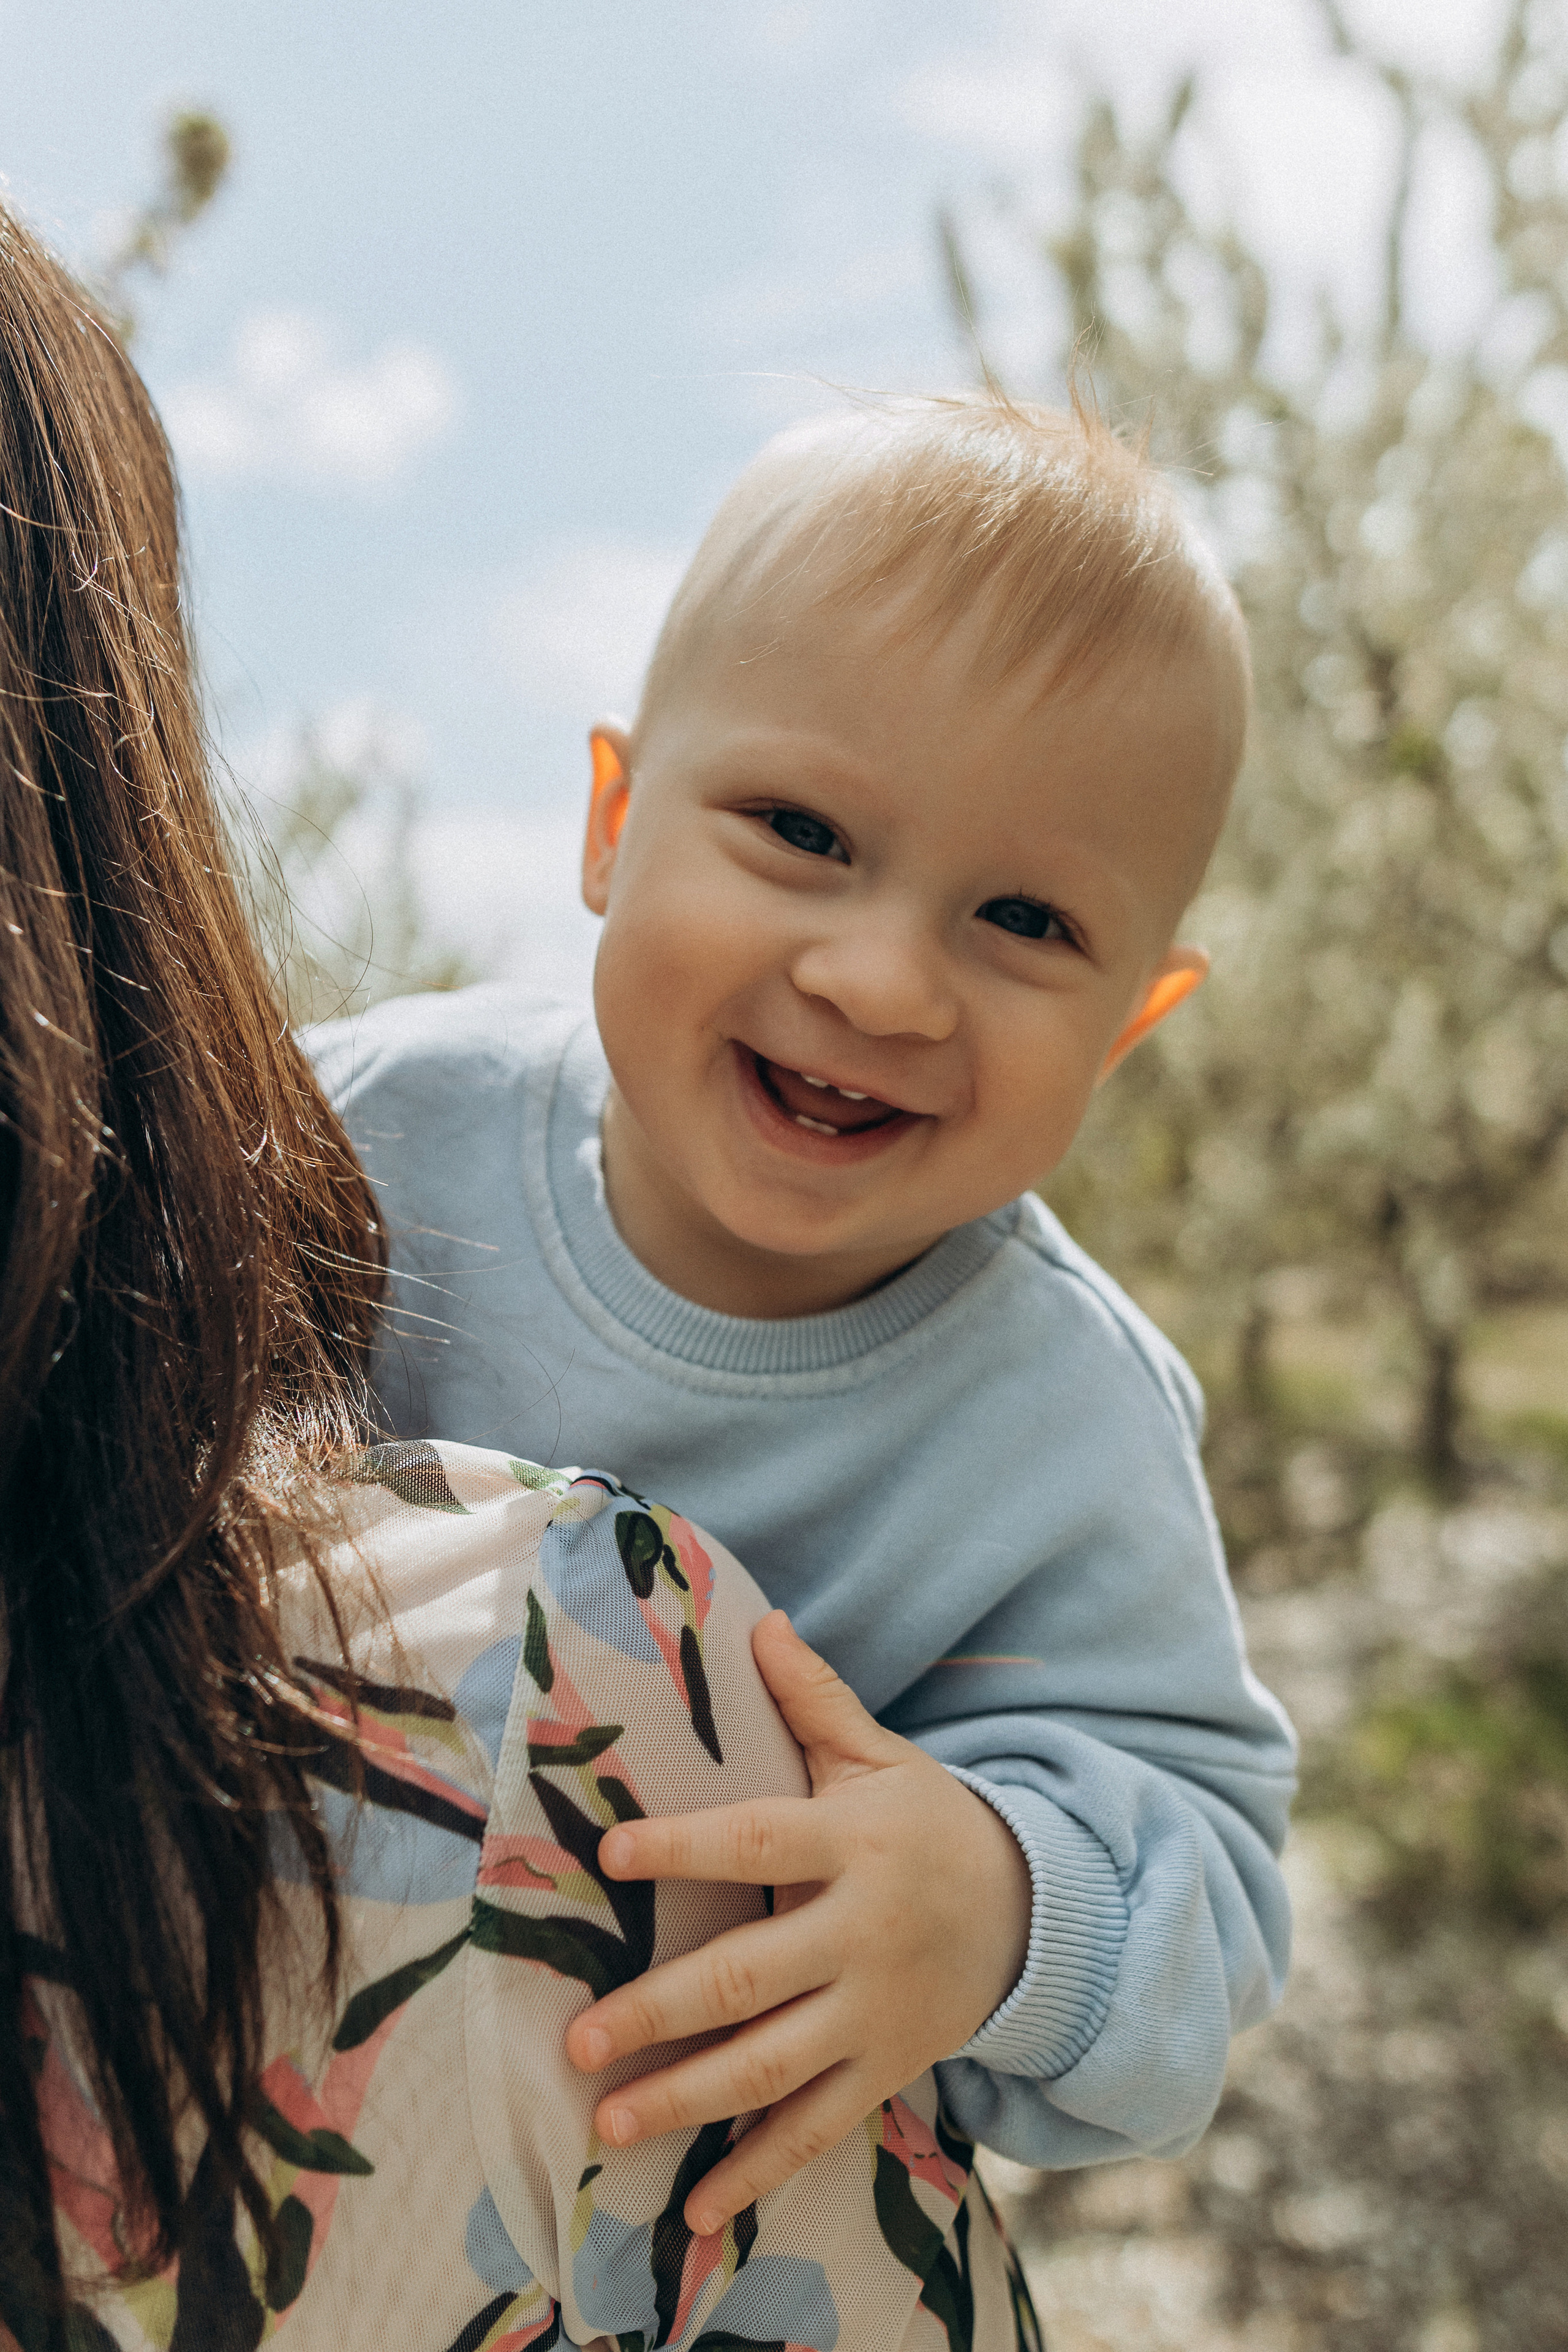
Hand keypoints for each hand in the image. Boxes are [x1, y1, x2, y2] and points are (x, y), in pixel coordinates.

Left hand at [563, 1610, 1032, 2235]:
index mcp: (854, 1843)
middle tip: (579, 2041)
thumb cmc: (929, 1823)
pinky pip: (816, 2130)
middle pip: (748, 1977)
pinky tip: (692, 2211)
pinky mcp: (887, 2069)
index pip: (757, 1843)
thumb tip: (758, 1623)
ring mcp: (875, 2012)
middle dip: (658, 2013)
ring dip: (687, 2102)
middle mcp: (861, 1933)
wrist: (1033, 1912)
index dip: (684, 1845)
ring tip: (608, 2122)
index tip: (609, 1854)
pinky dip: (756, 2173)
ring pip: (773, 2068)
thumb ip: (816, 1701)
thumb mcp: (881, 1758)